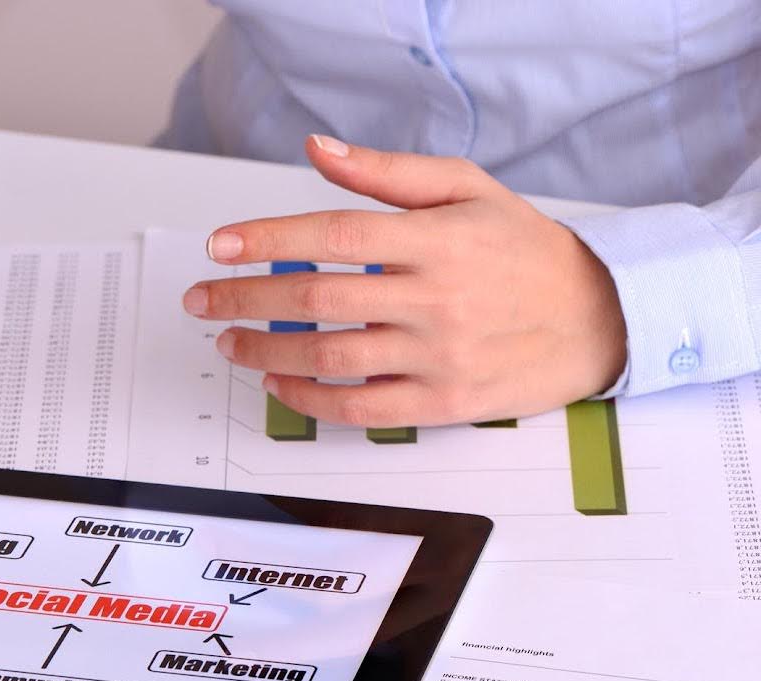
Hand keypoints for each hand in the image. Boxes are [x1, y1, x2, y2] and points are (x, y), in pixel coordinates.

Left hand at [183, 134, 628, 426]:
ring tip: (229, 340)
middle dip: (244, 298)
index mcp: (437, 240)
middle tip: (202, 299)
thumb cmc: (525, 252)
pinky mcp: (443, 404)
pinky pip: (359, 409)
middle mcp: (435, 298)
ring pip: (328, 358)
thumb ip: (387, 173)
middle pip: (316, 300)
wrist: (598, 318)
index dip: (267, 240)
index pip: (333, 235)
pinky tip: (277, 381)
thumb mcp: (467, 190)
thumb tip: (316, 150)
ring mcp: (439, 356)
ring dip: (264, 350)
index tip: (219, 246)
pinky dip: (307, 399)